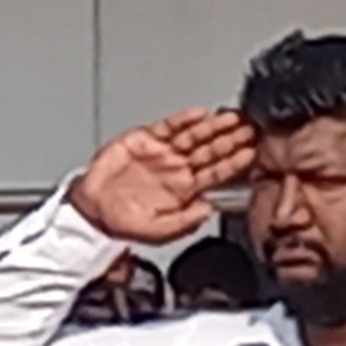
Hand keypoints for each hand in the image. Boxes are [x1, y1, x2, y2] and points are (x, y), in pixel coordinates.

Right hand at [71, 110, 252, 244]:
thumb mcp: (162, 231)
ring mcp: (163, 153)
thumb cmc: (127, 223)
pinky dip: (183, 119)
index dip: (235, 163)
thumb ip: (188, 221)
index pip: (218, 173)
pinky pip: (168, 126)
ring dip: (212, 127)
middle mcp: (179, 169)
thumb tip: (210, 209)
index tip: (251, 153)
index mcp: (188, 190)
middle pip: (211, 150)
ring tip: (230, 118)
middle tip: (249, 128)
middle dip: (230, 139)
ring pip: (193, 136)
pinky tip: (199, 114)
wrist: (94, 211)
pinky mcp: (144, 139)